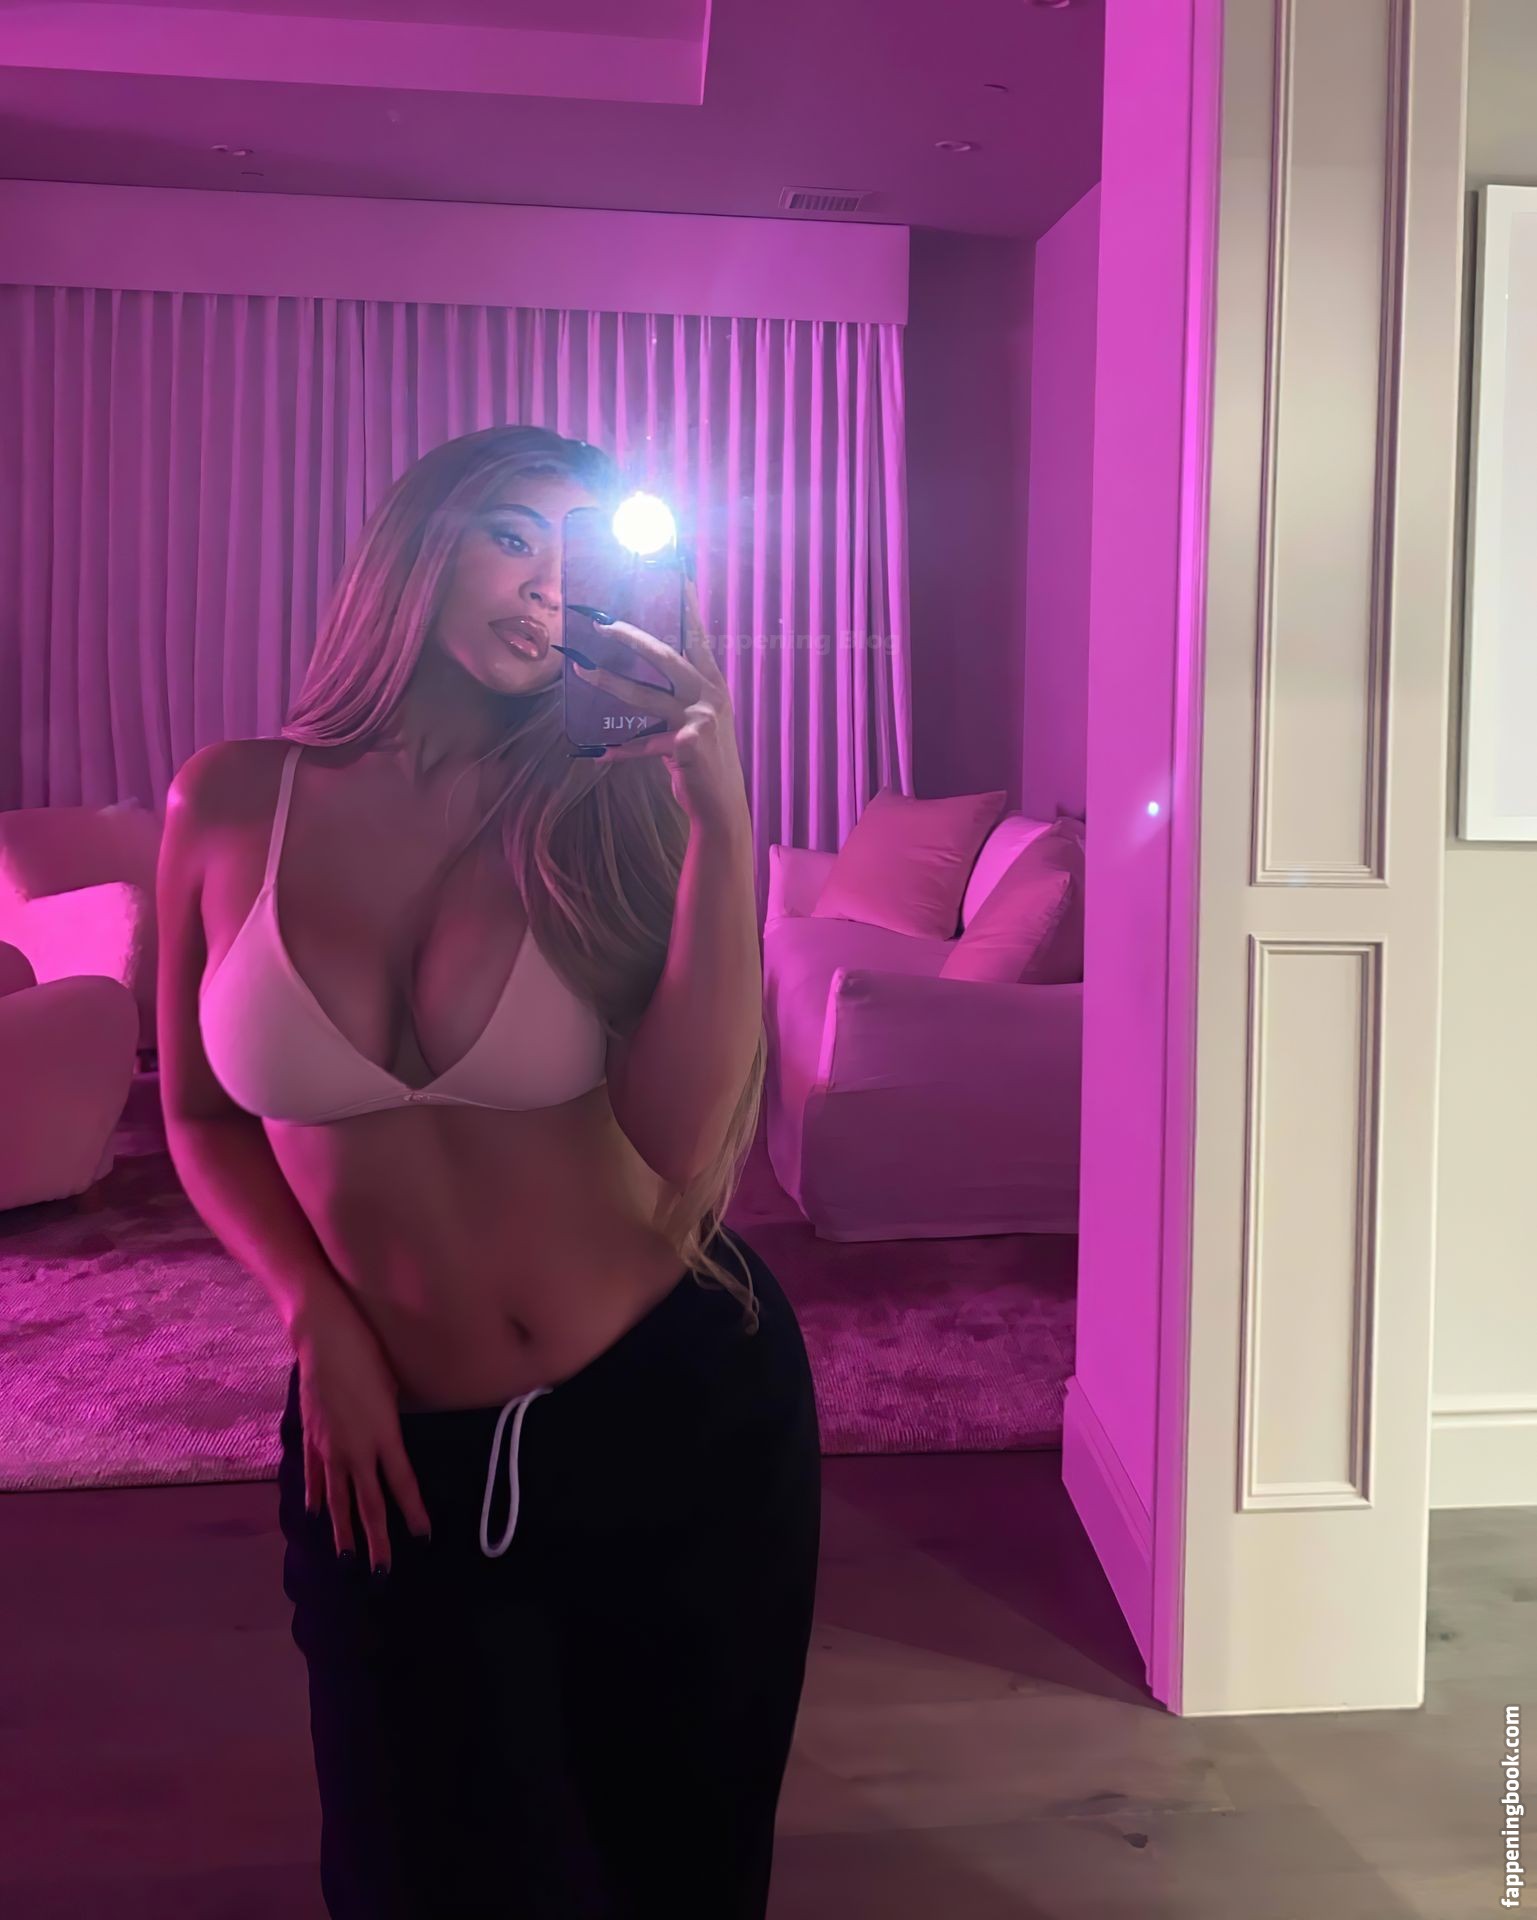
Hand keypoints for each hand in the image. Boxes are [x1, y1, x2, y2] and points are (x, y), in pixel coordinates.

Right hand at [294, 1296, 431, 1572]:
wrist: (323, 1336)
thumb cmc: (368, 1353)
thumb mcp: (392, 1387)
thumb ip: (392, 1421)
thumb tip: (393, 1439)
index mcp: (383, 1435)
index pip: (402, 1484)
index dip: (413, 1513)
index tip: (423, 1537)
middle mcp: (355, 1448)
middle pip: (368, 1503)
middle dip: (376, 1540)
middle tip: (381, 1573)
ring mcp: (328, 1446)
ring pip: (337, 1498)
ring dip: (344, 1530)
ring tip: (348, 1559)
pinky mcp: (310, 1437)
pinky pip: (314, 1475)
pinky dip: (315, 1496)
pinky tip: (315, 1515)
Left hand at [572, 578, 750, 834]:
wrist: (723, 806)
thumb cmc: (705, 762)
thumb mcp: (698, 722)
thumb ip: (679, 700)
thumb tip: (644, 682)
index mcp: (714, 685)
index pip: (698, 637)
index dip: (687, 605)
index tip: (676, 573)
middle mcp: (711, 696)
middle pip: (666, 656)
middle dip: (631, 636)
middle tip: (601, 624)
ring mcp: (700, 720)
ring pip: (645, 695)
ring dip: (610, 682)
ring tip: (582, 671)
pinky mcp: (686, 746)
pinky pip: (642, 745)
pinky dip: (619, 750)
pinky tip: (596, 753)